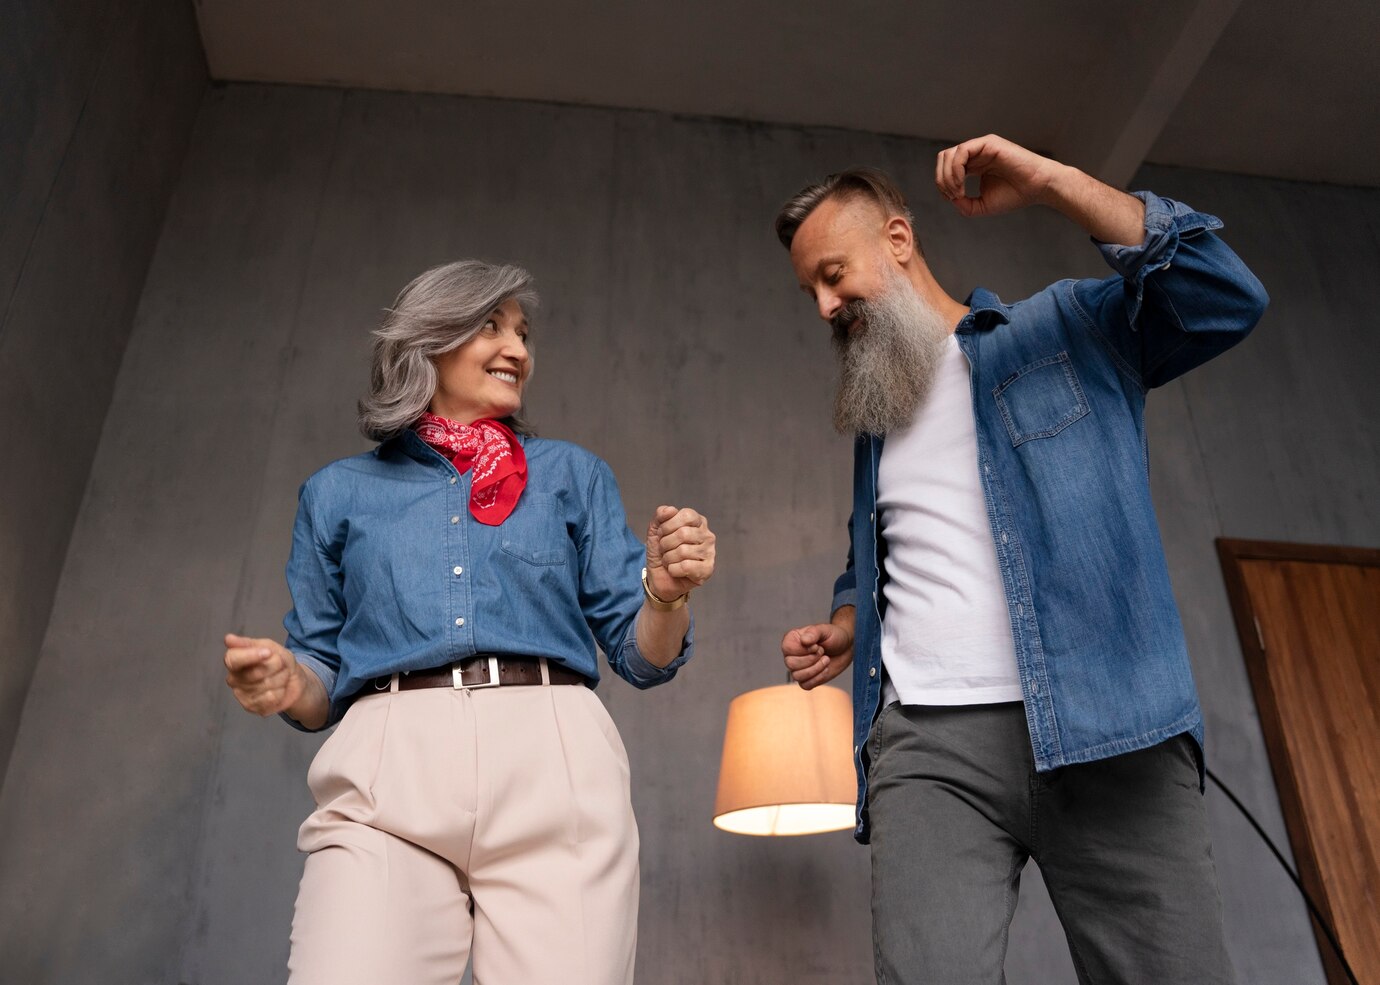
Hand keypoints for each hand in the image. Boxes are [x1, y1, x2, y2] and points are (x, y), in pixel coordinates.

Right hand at [224, 633, 307, 716]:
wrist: (295, 681)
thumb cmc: (279, 661)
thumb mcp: (269, 646)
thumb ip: (249, 644)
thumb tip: (228, 639)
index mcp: (235, 661)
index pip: (232, 659)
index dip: (251, 656)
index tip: (268, 652)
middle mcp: (234, 679)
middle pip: (254, 673)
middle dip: (275, 666)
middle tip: (280, 665)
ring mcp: (241, 695)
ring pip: (265, 686)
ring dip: (281, 679)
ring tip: (281, 677)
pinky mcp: (252, 707)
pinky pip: (269, 698)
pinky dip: (280, 692)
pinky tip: (279, 690)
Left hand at [645, 505, 715, 599]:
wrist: (659, 577)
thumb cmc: (661, 552)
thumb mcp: (655, 531)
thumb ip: (660, 516)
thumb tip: (670, 510)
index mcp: (698, 522)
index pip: (686, 515)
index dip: (668, 525)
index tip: (662, 534)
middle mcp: (707, 535)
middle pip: (683, 533)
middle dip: (665, 544)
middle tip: (664, 550)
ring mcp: (710, 553)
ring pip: (683, 551)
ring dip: (668, 558)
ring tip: (669, 561)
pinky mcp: (708, 570)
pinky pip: (686, 566)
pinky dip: (673, 570)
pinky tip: (675, 571)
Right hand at [782, 622, 853, 689]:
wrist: (846, 647)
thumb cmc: (833, 636)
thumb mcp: (824, 630)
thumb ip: (813, 633)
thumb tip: (804, 641)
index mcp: (791, 639)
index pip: (787, 648)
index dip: (803, 649)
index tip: (816, 645)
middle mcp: (791, 655)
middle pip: (791, 664)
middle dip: (811, 659)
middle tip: (822, 651)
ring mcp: (798, 668)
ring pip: (797, 676)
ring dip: (816, 669)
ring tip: (826, 659)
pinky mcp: (807, 679)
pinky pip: (805, 685)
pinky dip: (818, 678)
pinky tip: (826, 669)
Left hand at [935, 134, 1067, 218]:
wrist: (1037, 187)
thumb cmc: (1015, 195)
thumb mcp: (982, 205)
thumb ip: (964, 204)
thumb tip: (950, 198)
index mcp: (973, 166)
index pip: (946, 169)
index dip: (943, 185)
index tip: (954, 199)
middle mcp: (975, 154)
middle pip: (943, 159)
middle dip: (941, 180)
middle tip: (954, 195)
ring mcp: (981, 147)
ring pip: (949, 155)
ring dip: (947, 176)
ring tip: (958, 191)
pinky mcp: (988, 143)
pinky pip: (961, 152)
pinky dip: (955, 169)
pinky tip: (962, 183)